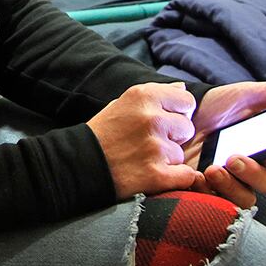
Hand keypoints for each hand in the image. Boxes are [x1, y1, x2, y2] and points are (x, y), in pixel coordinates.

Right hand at [88, 82, 205, 199]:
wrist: (78, 165)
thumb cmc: (102, 134)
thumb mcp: (122, 103)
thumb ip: (154, 95)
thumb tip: (182, 87)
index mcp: (144, 96)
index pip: (186, 100)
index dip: (178, 113)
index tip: (164, 122)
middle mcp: (152, 118)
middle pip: (187, 128)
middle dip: (173, 137)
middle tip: (148, 143)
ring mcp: (155, 147)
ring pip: (181, 154)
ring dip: (167, 160)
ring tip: (142, 159)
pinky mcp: (156, 174)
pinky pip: (185, 176)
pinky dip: (174, 179)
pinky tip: (154, 175)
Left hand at [183, 81, 265, 207]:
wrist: (181, 116)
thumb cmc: (219, 107)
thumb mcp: (245, 95)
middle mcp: (255, 169)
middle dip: (255, 174)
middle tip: (234, 159)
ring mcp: (233, 182)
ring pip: (245, 198)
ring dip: (231, 186)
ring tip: (213, 168)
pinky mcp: (210, 191)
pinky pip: (215, 204)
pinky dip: (207, 192)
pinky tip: (196, 176)